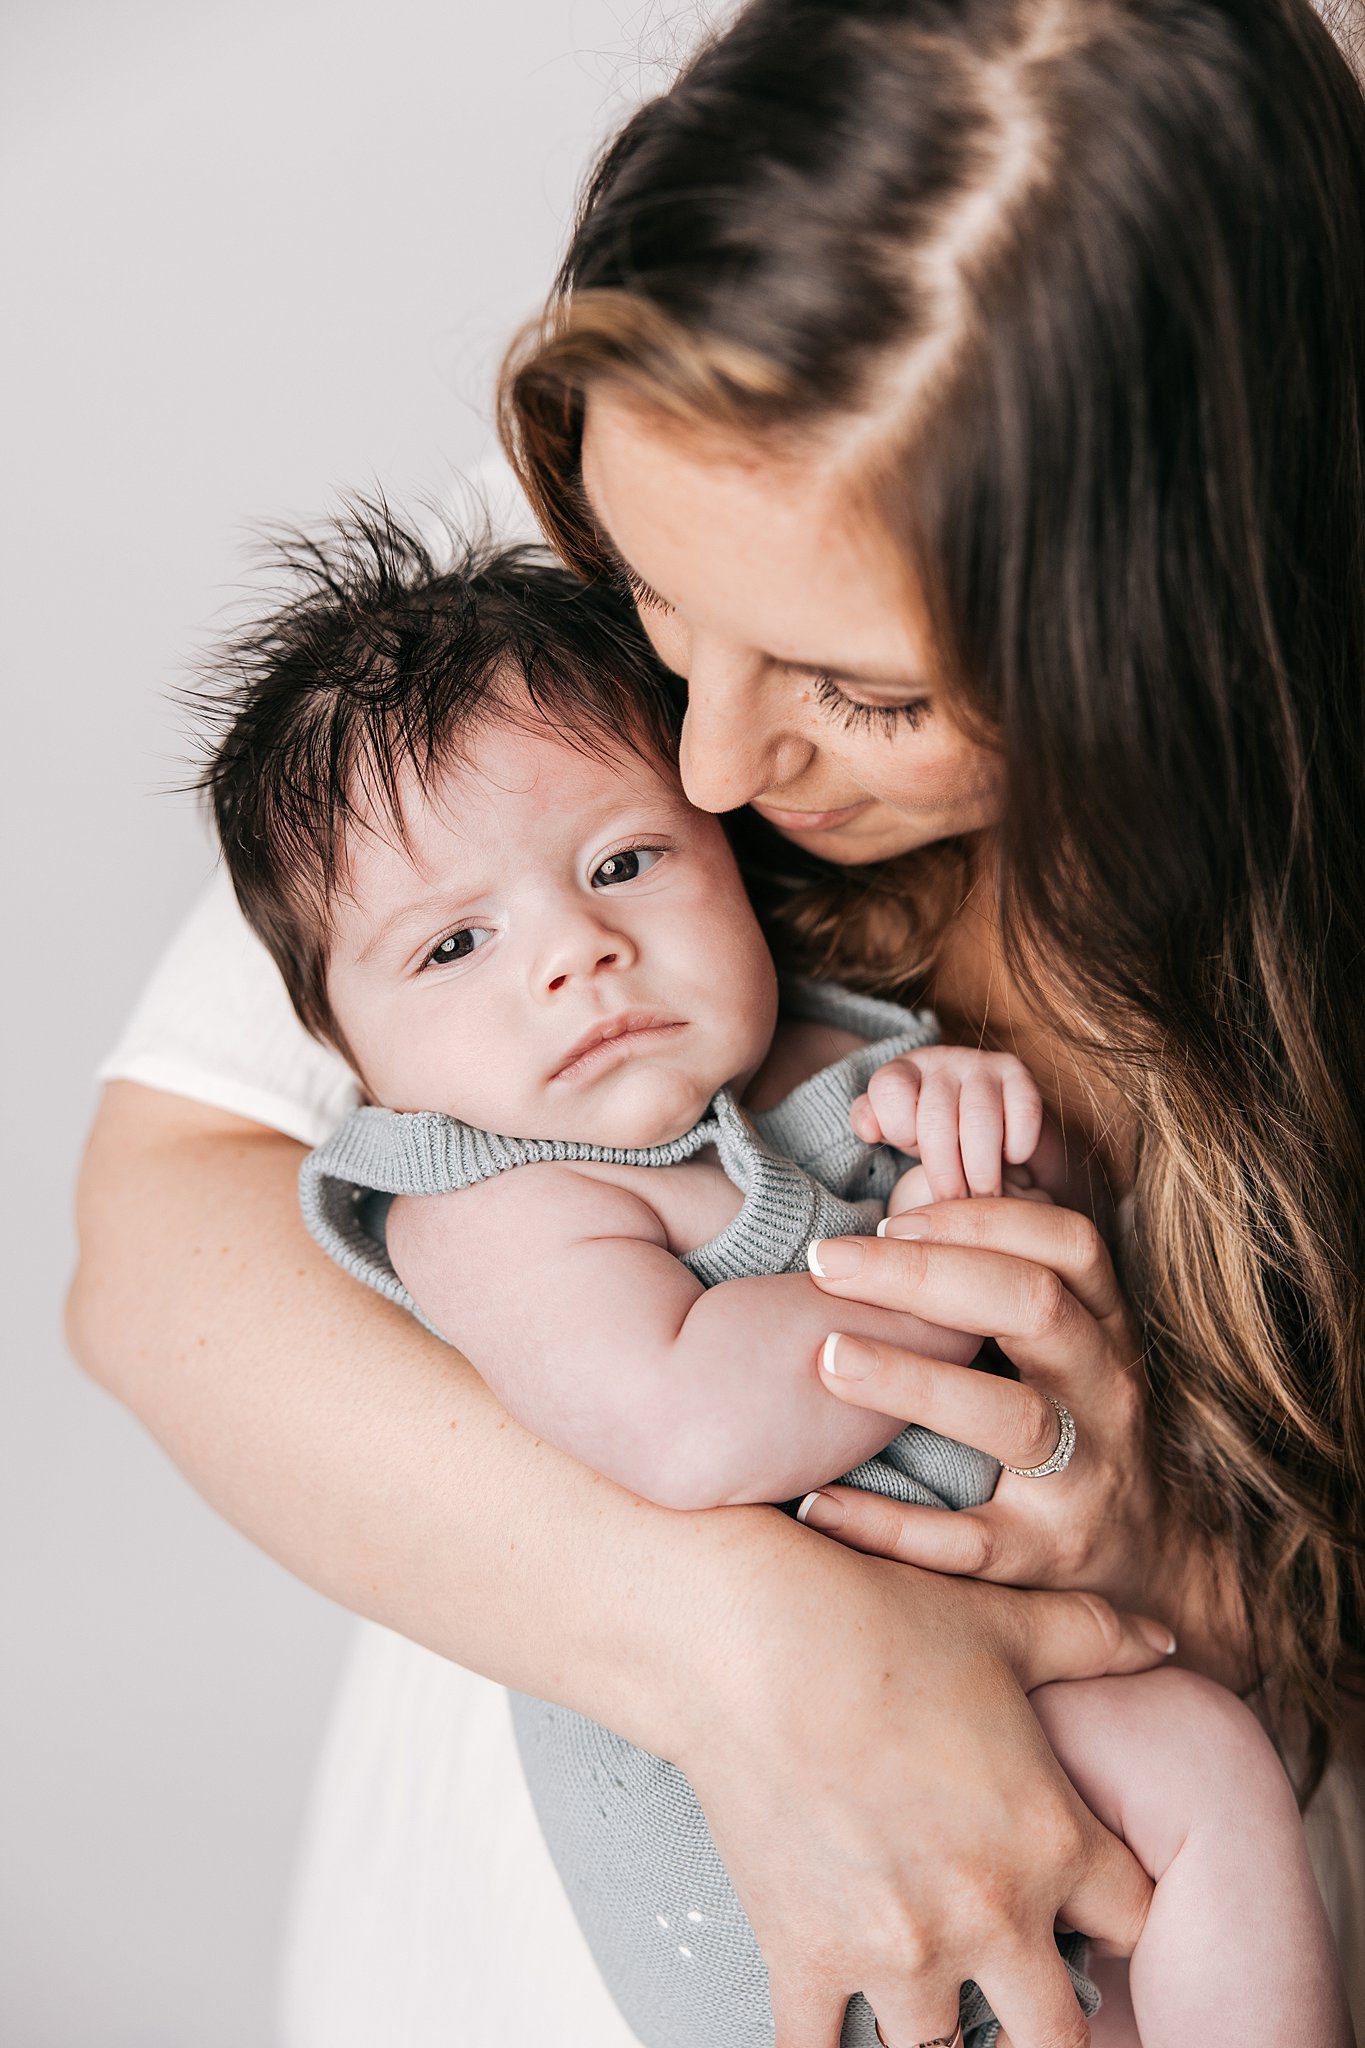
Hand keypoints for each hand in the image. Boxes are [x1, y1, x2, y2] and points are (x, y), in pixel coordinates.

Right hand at [675, 1527, 1171, 2047]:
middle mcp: (988, 1913)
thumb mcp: (1005, 1622)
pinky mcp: (808, 1957)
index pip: (1136, 1927)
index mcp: (1050, 1838)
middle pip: (1059, 2037)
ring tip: (934, 2013)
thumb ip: (1094, 1637)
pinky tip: (838, 2039)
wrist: (750, 1639)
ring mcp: (898, 1949)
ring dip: (943, 2038)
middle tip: (1025, 2006)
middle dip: (1048, 2024)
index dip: (1122, 1923)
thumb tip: (1162, 1640)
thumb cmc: (877, 1619)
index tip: (1095, 1919)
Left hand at [801, 1196, 1164, 1617]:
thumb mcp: (1066, 1346)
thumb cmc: (1073, 1422)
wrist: (1154, 1562)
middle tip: (826, 1263)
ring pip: (1014, 1419)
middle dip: (926, 1276)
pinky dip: (890, 1527)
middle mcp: (1107, 1392)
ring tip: (825, 1357)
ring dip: (914, 1383)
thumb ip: (1001, 1282)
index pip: (1067, 1244)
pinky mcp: (1046, 1560)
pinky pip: (968, 1544)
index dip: (980, 1217)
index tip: (888, 1219)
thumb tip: (892, 1209)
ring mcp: (1084, 1478)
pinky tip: (816, 1502)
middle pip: (1036, 1306)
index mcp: (1105, 1328)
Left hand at [851, 1046, 1066, 1201]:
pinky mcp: (1021, 1075)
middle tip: (953, 1205)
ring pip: (980, 1119)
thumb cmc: (930, 1132)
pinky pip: (1023, 1112)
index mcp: (902, 1070)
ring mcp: (983, 1065)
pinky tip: (1011, 1160)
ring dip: (982, 1169)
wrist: (988, 1120)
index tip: (911, 1157)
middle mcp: (941, 1060)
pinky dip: (1018, 1145)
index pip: (890, 1089)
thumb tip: (868, 1129)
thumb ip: (870, 1123)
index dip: (898, 1129)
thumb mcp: (894, 1129)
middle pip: (936, 1118)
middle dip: (945, 1173)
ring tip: (984, 1198)